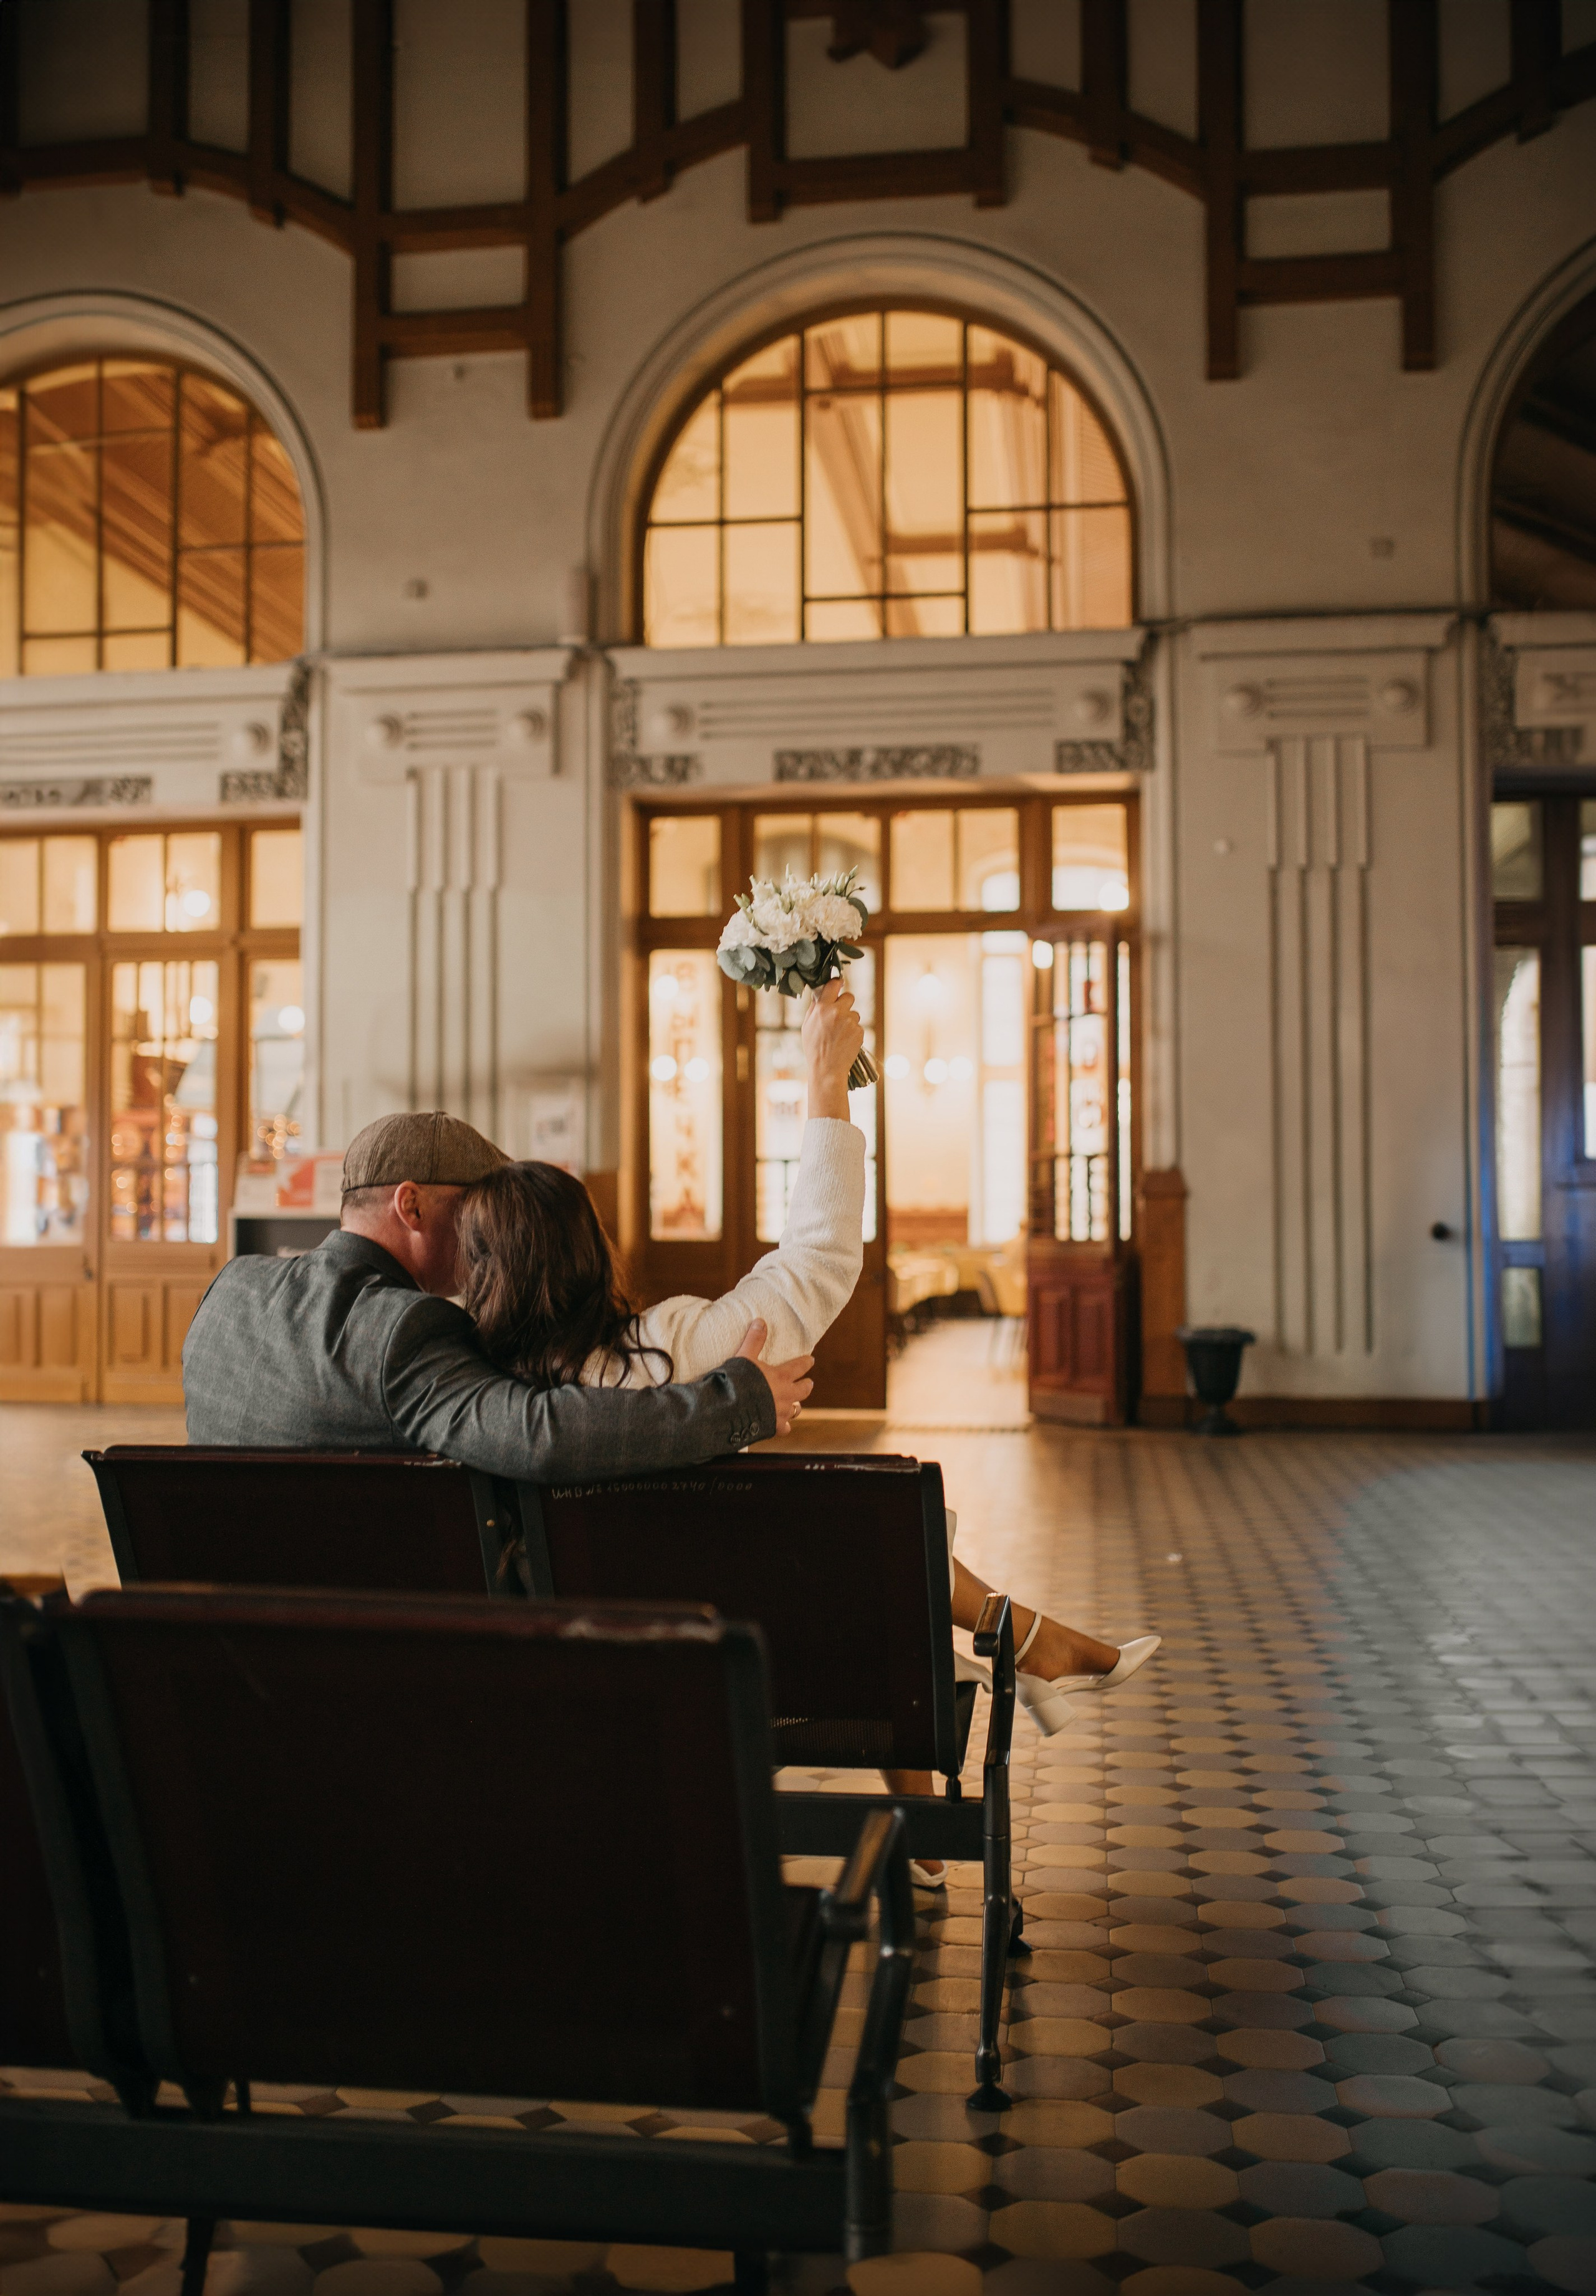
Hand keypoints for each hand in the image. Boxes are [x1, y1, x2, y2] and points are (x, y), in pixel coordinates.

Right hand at [736, 1318, 813, 1435]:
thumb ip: (754, 1340)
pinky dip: (784, 1426)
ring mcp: (781, 1413)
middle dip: (806, 1385)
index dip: (806, 1362)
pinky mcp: (774, 1427)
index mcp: (781, 1377)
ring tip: (795, 1405)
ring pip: (796, 1410)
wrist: (731, 1409)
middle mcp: (786, 1395)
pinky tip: (781, 1425)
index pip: (799, 1367)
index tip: (811, 1360)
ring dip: (796, 1406)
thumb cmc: (739, 1381)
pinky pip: (784, 1428)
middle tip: (809, 1383)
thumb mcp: (745, 1357)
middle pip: (804, 1391)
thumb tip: (761, 1321)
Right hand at [802, 977, 864, 1119]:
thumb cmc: (814, 1048)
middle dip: (845, 1004)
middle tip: (839, 1015)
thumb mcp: (807, 1026)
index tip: (838, 984)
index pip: (833, 985)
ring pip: (854, 1013)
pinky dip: (853, 1032)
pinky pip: (858, 1026)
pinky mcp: (859, 1031)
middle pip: (849, 996)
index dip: (837, 983)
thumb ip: (815, 1007)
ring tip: (839, 1035)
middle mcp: (837, 1012)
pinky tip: (845, 1041)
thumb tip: (820, 993)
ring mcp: (850, 1021)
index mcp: (822, 1008)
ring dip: (849, 1020)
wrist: (827, 1069)